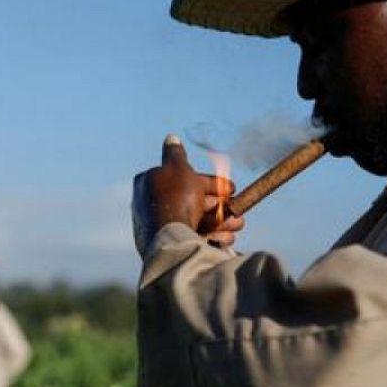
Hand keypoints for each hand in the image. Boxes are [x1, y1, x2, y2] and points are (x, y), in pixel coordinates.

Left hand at [132, 135, 243, 254]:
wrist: (172, 240)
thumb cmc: (176, 199)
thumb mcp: (178, 168)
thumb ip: (176, 154)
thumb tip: (171, 139)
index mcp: (149, 184)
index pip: (183, 178)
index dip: (210, 183)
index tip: (231, 189)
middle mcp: (151, 206)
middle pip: (192, 201)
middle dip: (220, 205)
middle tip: (236, 210)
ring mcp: (159, 229)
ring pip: (197, 221)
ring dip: (221, 222)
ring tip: (236, 224)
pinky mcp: (169, 248)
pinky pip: (194, 239)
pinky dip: (212, 237)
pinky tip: (224, 238)